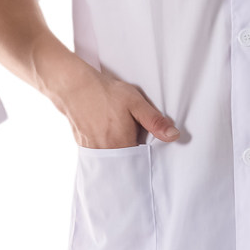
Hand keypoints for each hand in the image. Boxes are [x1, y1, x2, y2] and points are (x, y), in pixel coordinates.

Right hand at [50, 57, 179, 149]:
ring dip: (119, 151)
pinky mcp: (84, 146)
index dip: (145, 156)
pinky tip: (106, 132)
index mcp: (122, 144)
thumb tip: (173, 136)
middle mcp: (107, 152)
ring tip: (118, 132)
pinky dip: (107, 149)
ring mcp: (93, 151)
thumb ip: (155, 121)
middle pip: (126, 162)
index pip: (140, 162)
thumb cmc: (106, 93)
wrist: (75, 87)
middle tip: (132, 135)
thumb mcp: (135, 103)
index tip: (147, 146)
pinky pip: (101, 155)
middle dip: (132, 155)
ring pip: (113, 159)